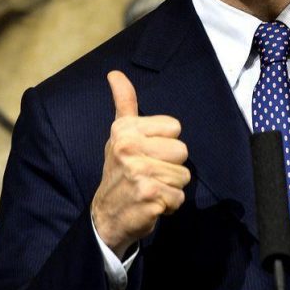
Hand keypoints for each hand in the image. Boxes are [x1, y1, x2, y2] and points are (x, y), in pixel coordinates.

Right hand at [91, 70, 189, 256]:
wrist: (106, 216)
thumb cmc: (119, 170)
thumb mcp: (120, 134)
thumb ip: (124, 103)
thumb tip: (115, 73)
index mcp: (125, 129)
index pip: (174, 127)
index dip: (165, 143)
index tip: (146, 152)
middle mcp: (129, 148)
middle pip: (182, 151)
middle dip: (171, 166)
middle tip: (149, 174)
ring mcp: (139, 172)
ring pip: (184, 175)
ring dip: (171, 187)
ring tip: (151, 188)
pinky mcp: (149, 195)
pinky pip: (179, 197)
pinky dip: (170, 204)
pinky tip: (152, 203)